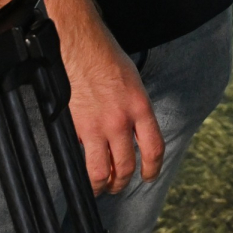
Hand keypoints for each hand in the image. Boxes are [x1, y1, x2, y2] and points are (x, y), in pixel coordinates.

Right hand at [62, 18, 163, 193]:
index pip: (154, 148)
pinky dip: (81, 169)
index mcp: (140, 107)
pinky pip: (81, 158)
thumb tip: (132, 130)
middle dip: (122, 182)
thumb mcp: (133, 82)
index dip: (153, 168)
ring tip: (100, 187)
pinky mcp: (77, 128)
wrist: (79, 46)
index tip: (149, 176)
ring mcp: (98, 126)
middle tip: (118, 185)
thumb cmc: (105, 57)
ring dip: (102, 185)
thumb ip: (135, 109)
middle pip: (126, 166)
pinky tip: (81, 170)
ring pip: (102, 171)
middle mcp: (121, 121)